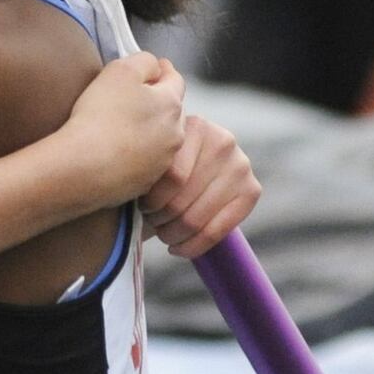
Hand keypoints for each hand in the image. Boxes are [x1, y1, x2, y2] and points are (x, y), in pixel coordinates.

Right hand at [65, 52, 187, 204]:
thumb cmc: (100, 115)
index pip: (175, 80)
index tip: (155, 67)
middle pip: (170, 111)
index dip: (163, 70)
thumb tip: (154, 67)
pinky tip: (115, 151)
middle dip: (157, 102)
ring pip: (161, 138)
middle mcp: (175, 134)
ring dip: (148, 130)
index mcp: (171, 104)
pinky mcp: (146, 183)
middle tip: (133, 98)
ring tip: (122, 127)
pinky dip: (136, 154)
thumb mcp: (121, 70)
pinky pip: (146, 162)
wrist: (84, 167)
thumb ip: (144, 61)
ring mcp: (162, 162)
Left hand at [140, 116, 261, 257]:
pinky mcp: (252, 190)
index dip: (150, 200)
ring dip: (171, 234)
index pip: (171, 176)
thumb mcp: (153, 155)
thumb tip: (121, 185)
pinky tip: (177, 248)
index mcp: (194, 125)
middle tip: (150, 222)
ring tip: (161, 232)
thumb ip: (145, 163)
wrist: (193, 173)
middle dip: (159, 219)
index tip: (141, 206)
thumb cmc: (161, 166)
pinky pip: (214, 232)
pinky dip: (191, 247)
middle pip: (181, 199)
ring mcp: (241, 165)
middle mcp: (223, 141)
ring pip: (195, 218)